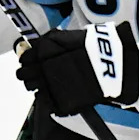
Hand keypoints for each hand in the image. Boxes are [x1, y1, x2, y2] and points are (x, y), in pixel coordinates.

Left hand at [16, 22, 138, 115]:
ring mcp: (52, 86)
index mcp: (47, 50)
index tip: (30, 59)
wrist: (114, 65)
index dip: (26, 59)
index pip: (25, 58)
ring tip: (43, 84)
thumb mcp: (73, 37)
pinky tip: (52, 94)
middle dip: (27, 73)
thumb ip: (54, 41)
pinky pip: (45, 102)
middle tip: (34, 73)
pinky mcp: (61, 101)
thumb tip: (40, 44)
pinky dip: (46, 98)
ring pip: (32, 88)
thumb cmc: (98, 46)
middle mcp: (45, 68)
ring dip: (35, 85)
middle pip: (23, 74)